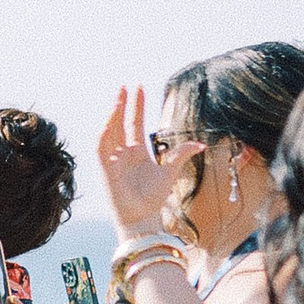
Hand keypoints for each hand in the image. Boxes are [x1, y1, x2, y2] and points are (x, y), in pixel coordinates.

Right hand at [97, 85, 169, 244]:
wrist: (143, 217)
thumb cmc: (154, 198)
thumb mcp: (170, 171)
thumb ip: (181, 154)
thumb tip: (201, 143)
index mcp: (138, 152)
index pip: (134, 123)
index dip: (136, 106)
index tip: (138, 88)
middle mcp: (124, 153)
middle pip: (120, 123)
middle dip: (122, 104)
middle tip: (125, 86)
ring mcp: (114, 160)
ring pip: (110, 132)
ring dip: (113, 115)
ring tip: (119, 99)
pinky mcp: (106, 169)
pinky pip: (101, 148)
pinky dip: (104, 134)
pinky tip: (109, 122)